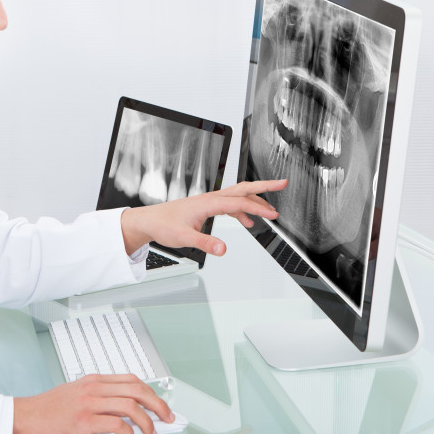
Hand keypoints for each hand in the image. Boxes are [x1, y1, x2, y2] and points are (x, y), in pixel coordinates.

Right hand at [12, 374, 172, 433]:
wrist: (25, 417)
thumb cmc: (47, 409)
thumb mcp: (76, 393)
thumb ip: (97, 396)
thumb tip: (122, 410)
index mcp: (93, 380)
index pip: (131, 380)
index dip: (151, 392)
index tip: (160, 405)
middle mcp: (94, 388)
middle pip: (137, 389)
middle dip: (157, 404)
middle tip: (166, 417)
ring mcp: (89, 403)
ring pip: (130, 406)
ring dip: (146, 421)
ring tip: (151, 433)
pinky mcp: (83, 421)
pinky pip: (115, 425)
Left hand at [120, 179, 287, 255]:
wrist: (150, 220)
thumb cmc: (164, 225)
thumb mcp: (185, 238)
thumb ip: (205, 243)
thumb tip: (223, 249)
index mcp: (208, 202)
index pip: (239, 202)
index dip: (257, 207)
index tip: (273, 214)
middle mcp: (211, 198)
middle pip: (243, 188)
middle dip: (264, 186)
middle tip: (283, 183)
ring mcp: (210, 201)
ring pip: (238, 196)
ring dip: (256, 200)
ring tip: (271, 211)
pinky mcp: (207, 207)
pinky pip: (230, 205)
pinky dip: (243, 211)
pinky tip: (248, 222)